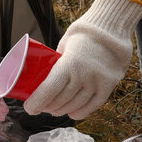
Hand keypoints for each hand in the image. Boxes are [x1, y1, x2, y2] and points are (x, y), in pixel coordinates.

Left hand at [23, 0, 141, 119]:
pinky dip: (81, 112)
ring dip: (62, 110)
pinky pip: (94, 105)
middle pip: (61, 100)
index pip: (49, 90)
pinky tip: (72, 113)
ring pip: (76, 105)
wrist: (112, 28)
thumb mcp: (64, 43)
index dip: (37, 102)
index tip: (29, 108)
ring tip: (53, 110)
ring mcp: (97, 82)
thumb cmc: (83, 33)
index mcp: (68, 63)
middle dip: (47, 107)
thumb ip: (56, 59)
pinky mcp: (109, 85)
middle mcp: (83, 75)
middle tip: (40, 107)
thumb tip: (44, 72)